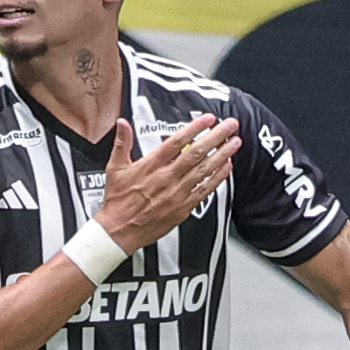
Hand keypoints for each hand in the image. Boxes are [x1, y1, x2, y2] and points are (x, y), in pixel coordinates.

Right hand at [95, 114, 240, 253]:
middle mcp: (166, 178)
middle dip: (215, 137)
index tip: (208, 119)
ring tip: (234, 143)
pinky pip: (204, 190)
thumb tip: (122, 124)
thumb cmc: (118, 201)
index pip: (176, 142)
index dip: (194, 129)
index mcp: (150, 166)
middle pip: (196, 153)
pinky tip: (227, 168)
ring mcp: (176, 193)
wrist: (119, 230)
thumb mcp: (115, 168)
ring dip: (221, 155)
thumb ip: (121, 143)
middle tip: (230, 126)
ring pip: (204, 170)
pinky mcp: (182, 207)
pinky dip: (217, 178)